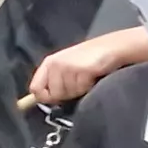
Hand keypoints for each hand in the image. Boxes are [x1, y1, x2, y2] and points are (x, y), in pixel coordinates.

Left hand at [27, 29, 147, 107]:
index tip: (57, 98)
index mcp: (49, 63)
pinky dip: (89, 87)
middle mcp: (55, 64)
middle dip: (67, 94)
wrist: (112, 47)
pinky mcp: (81, 70)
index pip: (35, 89)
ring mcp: (67, 67)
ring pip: (68, 94)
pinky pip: (81, 90)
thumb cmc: (90, 59)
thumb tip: (41, 100)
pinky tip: (93, 76)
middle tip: (79, 81)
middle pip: (53, 95)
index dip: (45, 97)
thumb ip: (53, 81)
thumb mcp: (66, 67)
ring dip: (79, 90)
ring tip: (87, 77)